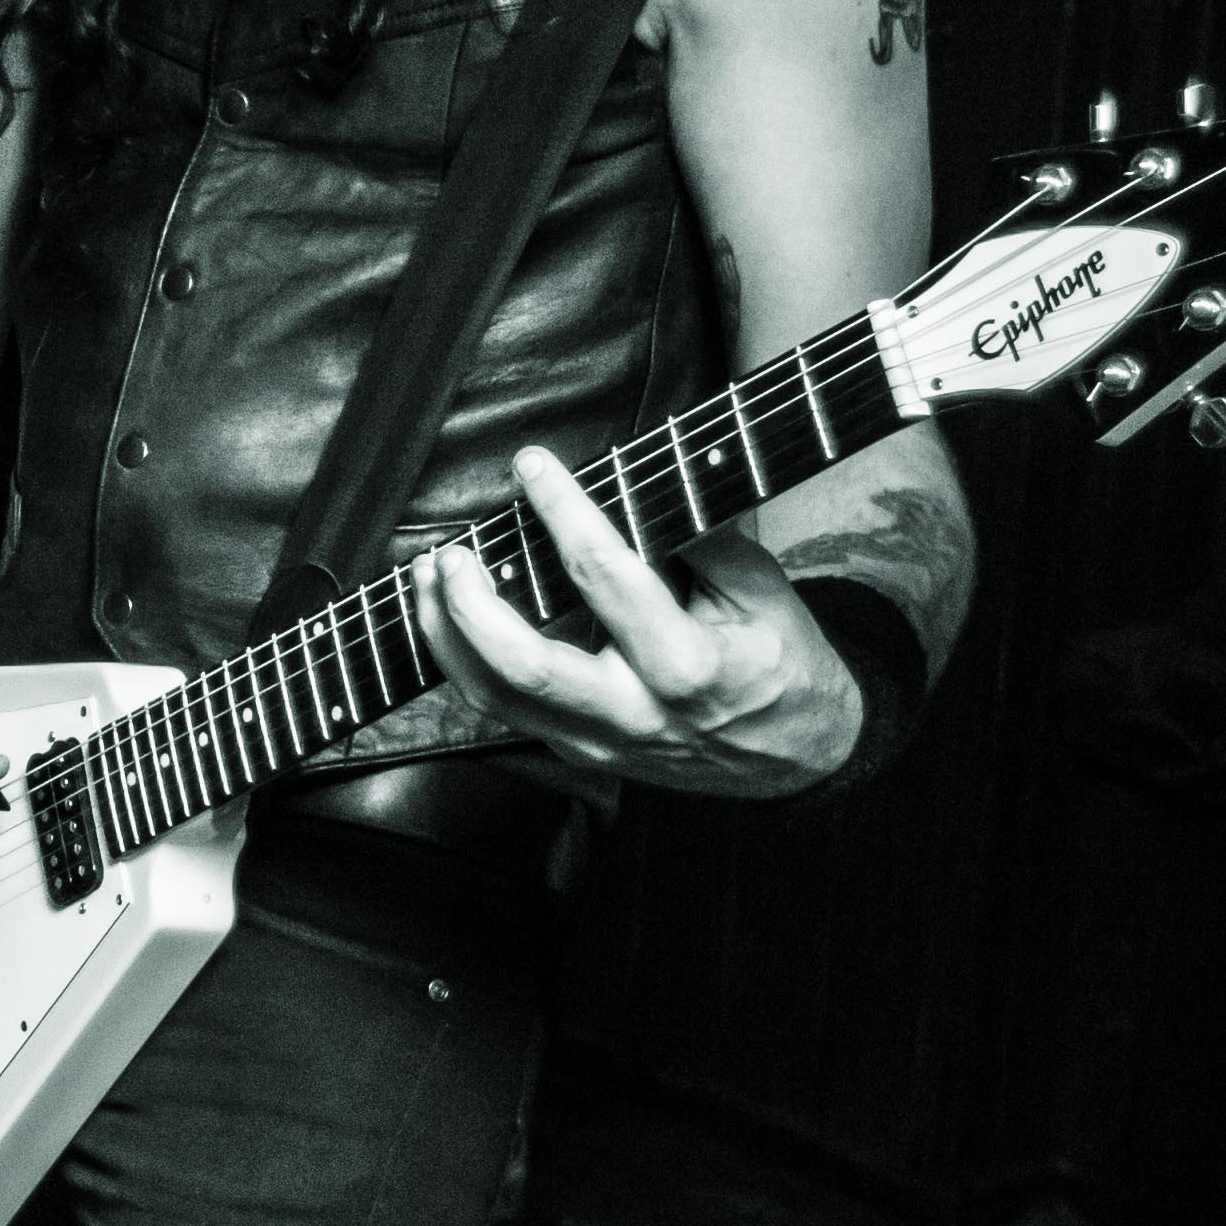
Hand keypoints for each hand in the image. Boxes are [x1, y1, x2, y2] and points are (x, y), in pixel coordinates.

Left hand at [411, 448, 861, 796]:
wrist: (798, 759)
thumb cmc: (781, 663)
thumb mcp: (764, 591)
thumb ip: (702, 539)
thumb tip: (636, 482)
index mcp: (688, 666)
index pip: (606, 577)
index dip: (563, 510)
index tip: (532, 466)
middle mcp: (635, 713)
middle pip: (525, 666)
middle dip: (471, 604)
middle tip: (450, 551)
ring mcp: (601, 742)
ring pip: (496, 698)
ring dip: (444, 633)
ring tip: (427, 574)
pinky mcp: (580, 753)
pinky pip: (505, 710)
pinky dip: (463, 661)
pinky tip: (446, 618)